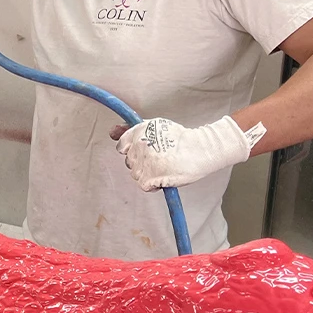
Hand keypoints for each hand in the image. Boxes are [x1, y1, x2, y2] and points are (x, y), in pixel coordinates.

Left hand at [112, 116, 266, 191]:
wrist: (200, 149)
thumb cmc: (181, 139)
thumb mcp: (155, 126)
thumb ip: (130, 129)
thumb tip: (112, 132)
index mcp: (138, 132)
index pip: (122, 146)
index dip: (132, 151)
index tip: (144, 152)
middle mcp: (137, 146)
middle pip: (130, 161)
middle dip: (141, 162)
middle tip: (159, 159)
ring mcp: (142, 163)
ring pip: (136, 174)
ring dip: (147, 173)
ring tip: (164, 167)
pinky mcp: (149, 177)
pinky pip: (144, 186)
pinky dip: (153, 185)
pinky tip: (165, 177)